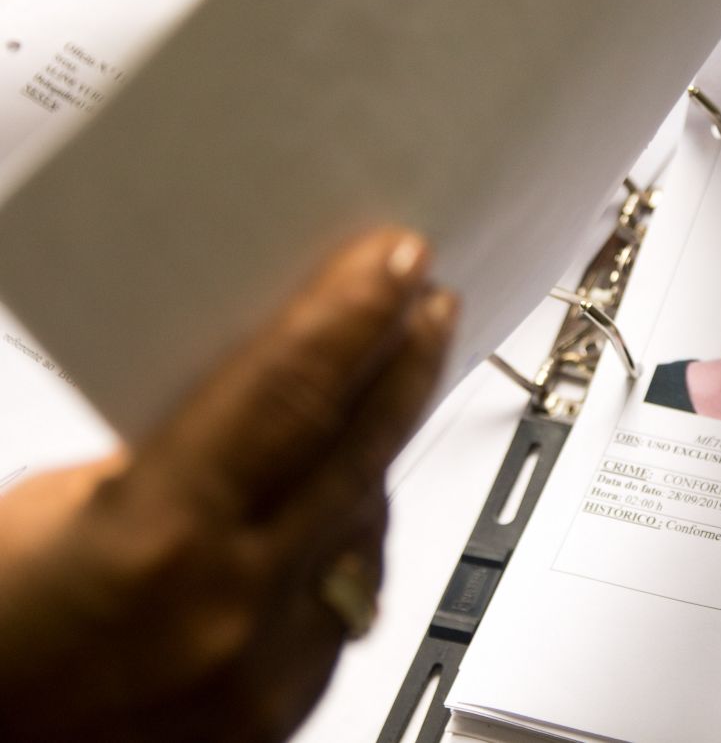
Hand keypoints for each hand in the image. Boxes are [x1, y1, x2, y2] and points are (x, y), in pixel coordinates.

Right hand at [0, 228, 455, 741]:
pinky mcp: (283, 714)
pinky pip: (347, 602)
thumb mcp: (52, 510)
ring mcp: (266, 674)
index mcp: (159, 541)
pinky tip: (338, 505)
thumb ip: (169, 457)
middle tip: (430, 304)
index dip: (353, 313)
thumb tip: (262, 398)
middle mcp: (230, 611)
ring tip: (379, 396)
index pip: (289, 392)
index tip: (396, 260)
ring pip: (366, 531)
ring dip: (377, 456)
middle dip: (406, 364)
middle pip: (359, 453)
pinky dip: (346, 545)